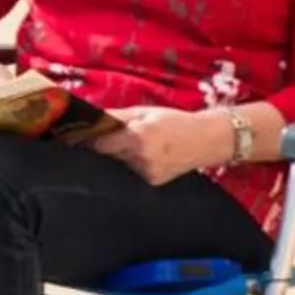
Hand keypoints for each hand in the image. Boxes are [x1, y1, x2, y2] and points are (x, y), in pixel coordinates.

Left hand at [88, 106, 228, 184]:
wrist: (207, 140)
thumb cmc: (175, 121)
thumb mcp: (145, 112)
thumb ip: (117, 117)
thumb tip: (91, 119)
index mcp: (139, 136)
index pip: (100, 144)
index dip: (92, 140)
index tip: (87, 136)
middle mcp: (142, 158)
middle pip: (108, 155)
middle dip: (107, 147)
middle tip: (115, 138)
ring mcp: (148, 173)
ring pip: (120, 165)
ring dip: (121, 156)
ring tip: (138, 146)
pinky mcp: (153, 182)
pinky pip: (132, 172)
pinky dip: (134, 164)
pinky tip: (147, 156)